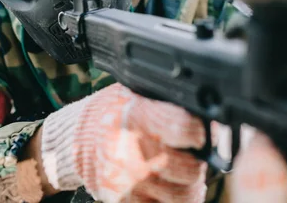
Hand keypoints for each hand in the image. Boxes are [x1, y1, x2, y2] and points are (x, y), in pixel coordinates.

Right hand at [41, 83, 206, 202]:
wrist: (77, 138)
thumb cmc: (113, 112)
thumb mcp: (137, 93)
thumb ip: (170, 103)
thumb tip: (209, 114)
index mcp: (137, 117)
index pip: (185, 129)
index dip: (199, 132)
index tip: (200, 133)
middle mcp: (131, 152)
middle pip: (190, 169)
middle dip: (197, 162)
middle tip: (193, 154)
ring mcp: (128, 182)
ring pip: (183, 196)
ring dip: (190, 186)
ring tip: (184, 173)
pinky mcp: (123, 202)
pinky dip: (174, 200)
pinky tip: (170, 187)